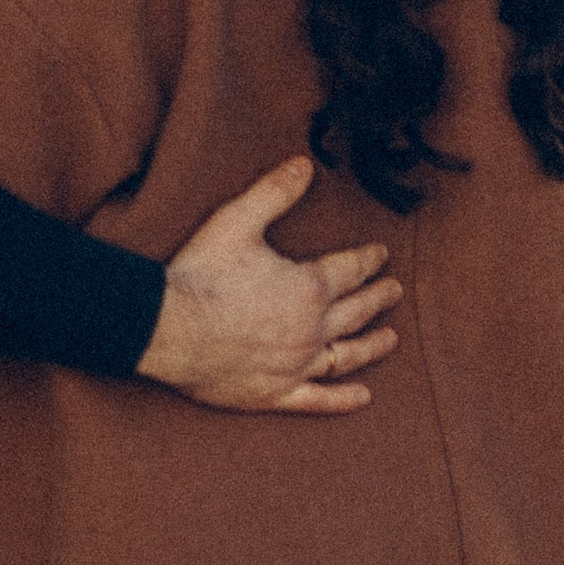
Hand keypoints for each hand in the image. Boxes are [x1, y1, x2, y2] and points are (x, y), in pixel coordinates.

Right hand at [135, 156, 402, 413]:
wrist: (169, 328)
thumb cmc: (202, 273)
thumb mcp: (237, 220)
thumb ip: (274, 192)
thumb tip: (305, 164)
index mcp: (308, 287)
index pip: (349, 269)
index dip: (368, 260)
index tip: (382, 255)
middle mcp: (312, 328)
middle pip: (356, 311)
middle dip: (378, 298)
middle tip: (395, 291)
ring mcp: (296, 364)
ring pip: (347, 356)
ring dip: (372, 345)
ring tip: (391, 339)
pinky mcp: (276, 393)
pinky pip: (320, 399)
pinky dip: (344, 400)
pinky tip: (362, 397)